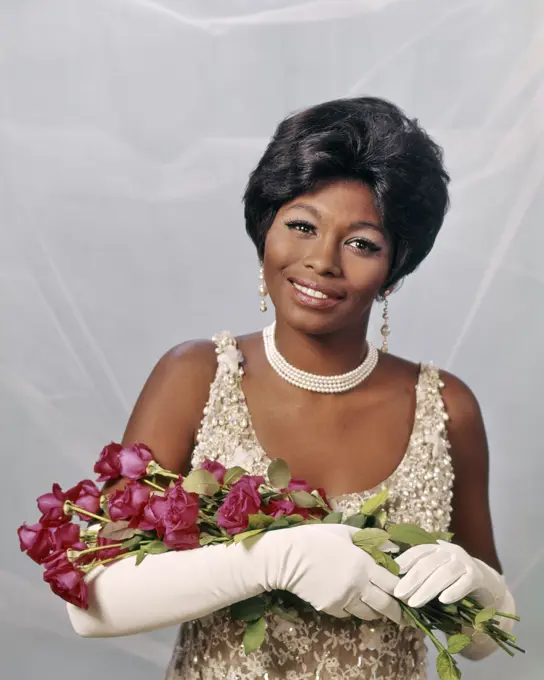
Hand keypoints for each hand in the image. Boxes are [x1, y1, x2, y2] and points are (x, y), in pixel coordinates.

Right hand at [265, 523, 401, 623]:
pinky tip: (353, 602)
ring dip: (376, 612)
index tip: (408, 593)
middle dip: (397, 612)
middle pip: (385, 605)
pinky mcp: (330, 608)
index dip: (402, 590)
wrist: (287, 557)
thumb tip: (390, 546)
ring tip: (380, 609)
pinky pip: (349, 614)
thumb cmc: (315, 538)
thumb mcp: (343, 531)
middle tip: (403, 615)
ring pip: (368, 613)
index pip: (392, 583)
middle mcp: (357, 585)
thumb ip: (368, 538)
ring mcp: (344, 599)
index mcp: (363, 564)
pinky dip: (354, 610)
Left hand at [393, 540, 505, 608]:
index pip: (419, 551)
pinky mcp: (479, 576)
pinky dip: (454, 590)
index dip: (405, 561)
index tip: (392, 573)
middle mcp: (451, 552)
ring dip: (428, 588)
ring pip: (444, 573)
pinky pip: (465, 582)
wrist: (489, 591)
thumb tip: (394, 583)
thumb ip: (421, 576)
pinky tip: (443, 600)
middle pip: (428, 563)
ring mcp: (466, 563)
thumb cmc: (455, 585)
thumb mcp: (437, 577)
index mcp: (438, 549)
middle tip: (399, 594)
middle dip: (412, 579)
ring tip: (414, 603)